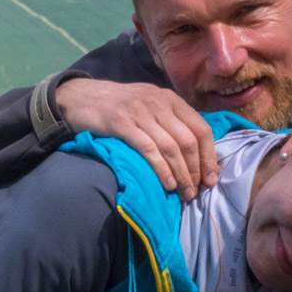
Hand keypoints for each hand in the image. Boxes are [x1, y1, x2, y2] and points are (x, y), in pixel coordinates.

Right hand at [57, 79, 217, 200]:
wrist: (79, 98)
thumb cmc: (117, 107)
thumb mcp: (148, 106)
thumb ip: (169, 122)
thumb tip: (194, 153)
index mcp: (170, 99)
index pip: (201, 128)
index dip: (209, 156)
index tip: (211, 178)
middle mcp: (158, 103)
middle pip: (188, 140)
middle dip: (197, 170)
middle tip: (196, 191)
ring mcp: (140, 112)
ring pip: (171, 147)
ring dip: (181, 174)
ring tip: (184, 193)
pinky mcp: (121, 123)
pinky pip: (148, 148)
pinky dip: (161, 169)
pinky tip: (166, 184)